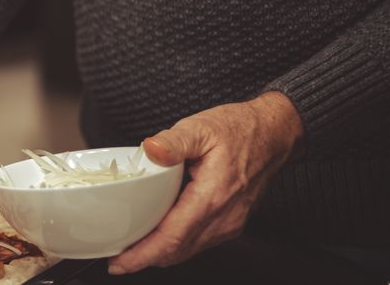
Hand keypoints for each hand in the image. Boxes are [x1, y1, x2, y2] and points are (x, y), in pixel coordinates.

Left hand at [108, 91, 303, 274]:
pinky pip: (199, 242)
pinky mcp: (231, 222)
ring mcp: (229, 223)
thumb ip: (173, 140)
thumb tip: (150, 149)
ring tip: (131, 250)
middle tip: (116, 258)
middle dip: (144, 260)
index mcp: (212, 197)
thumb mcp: (201, 127)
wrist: (274, 135)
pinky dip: (176, 245)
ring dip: (159, 254)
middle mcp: (223, 217)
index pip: (171, 238)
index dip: (142, 255)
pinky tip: (159, 236)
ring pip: (188, 251)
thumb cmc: (240, 130)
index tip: (119, 262)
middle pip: (177, 251)